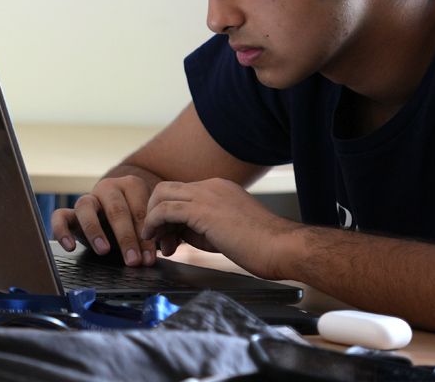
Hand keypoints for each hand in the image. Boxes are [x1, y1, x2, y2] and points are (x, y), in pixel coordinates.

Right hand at [50, 174, 157, 266]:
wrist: (117, 219)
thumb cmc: (137, 222)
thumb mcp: (149, 225)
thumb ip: (157, 233)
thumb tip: (160, 252)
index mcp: (132, 185)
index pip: (139, 210)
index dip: (145, 237)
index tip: (148, 259)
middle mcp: (108, 187)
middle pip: (115, 209)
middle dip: (126, 238)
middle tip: (133, 261)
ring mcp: (88, 199)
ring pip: (85, 208)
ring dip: (95, 231)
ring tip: (104, 251)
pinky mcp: (70, 213)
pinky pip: (59, 216)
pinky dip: (61, 230)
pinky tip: (70, 247)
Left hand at [140, 178, 297, 278]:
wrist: (282, 248)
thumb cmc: (262, 246)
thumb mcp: (225, 231)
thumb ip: (201, 227)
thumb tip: (177, 233)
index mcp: (219, 188)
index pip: (182, 193)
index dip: (170, 215)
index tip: (169, 238)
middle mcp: (211, 186)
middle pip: (167, 189)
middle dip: (155, 212)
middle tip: (157, 238)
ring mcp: (206, 194)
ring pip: (161, 194)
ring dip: (152, 218)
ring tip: (154, 242)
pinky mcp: (202, 210)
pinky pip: (165, 210)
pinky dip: (153, 223)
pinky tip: (154, 239)